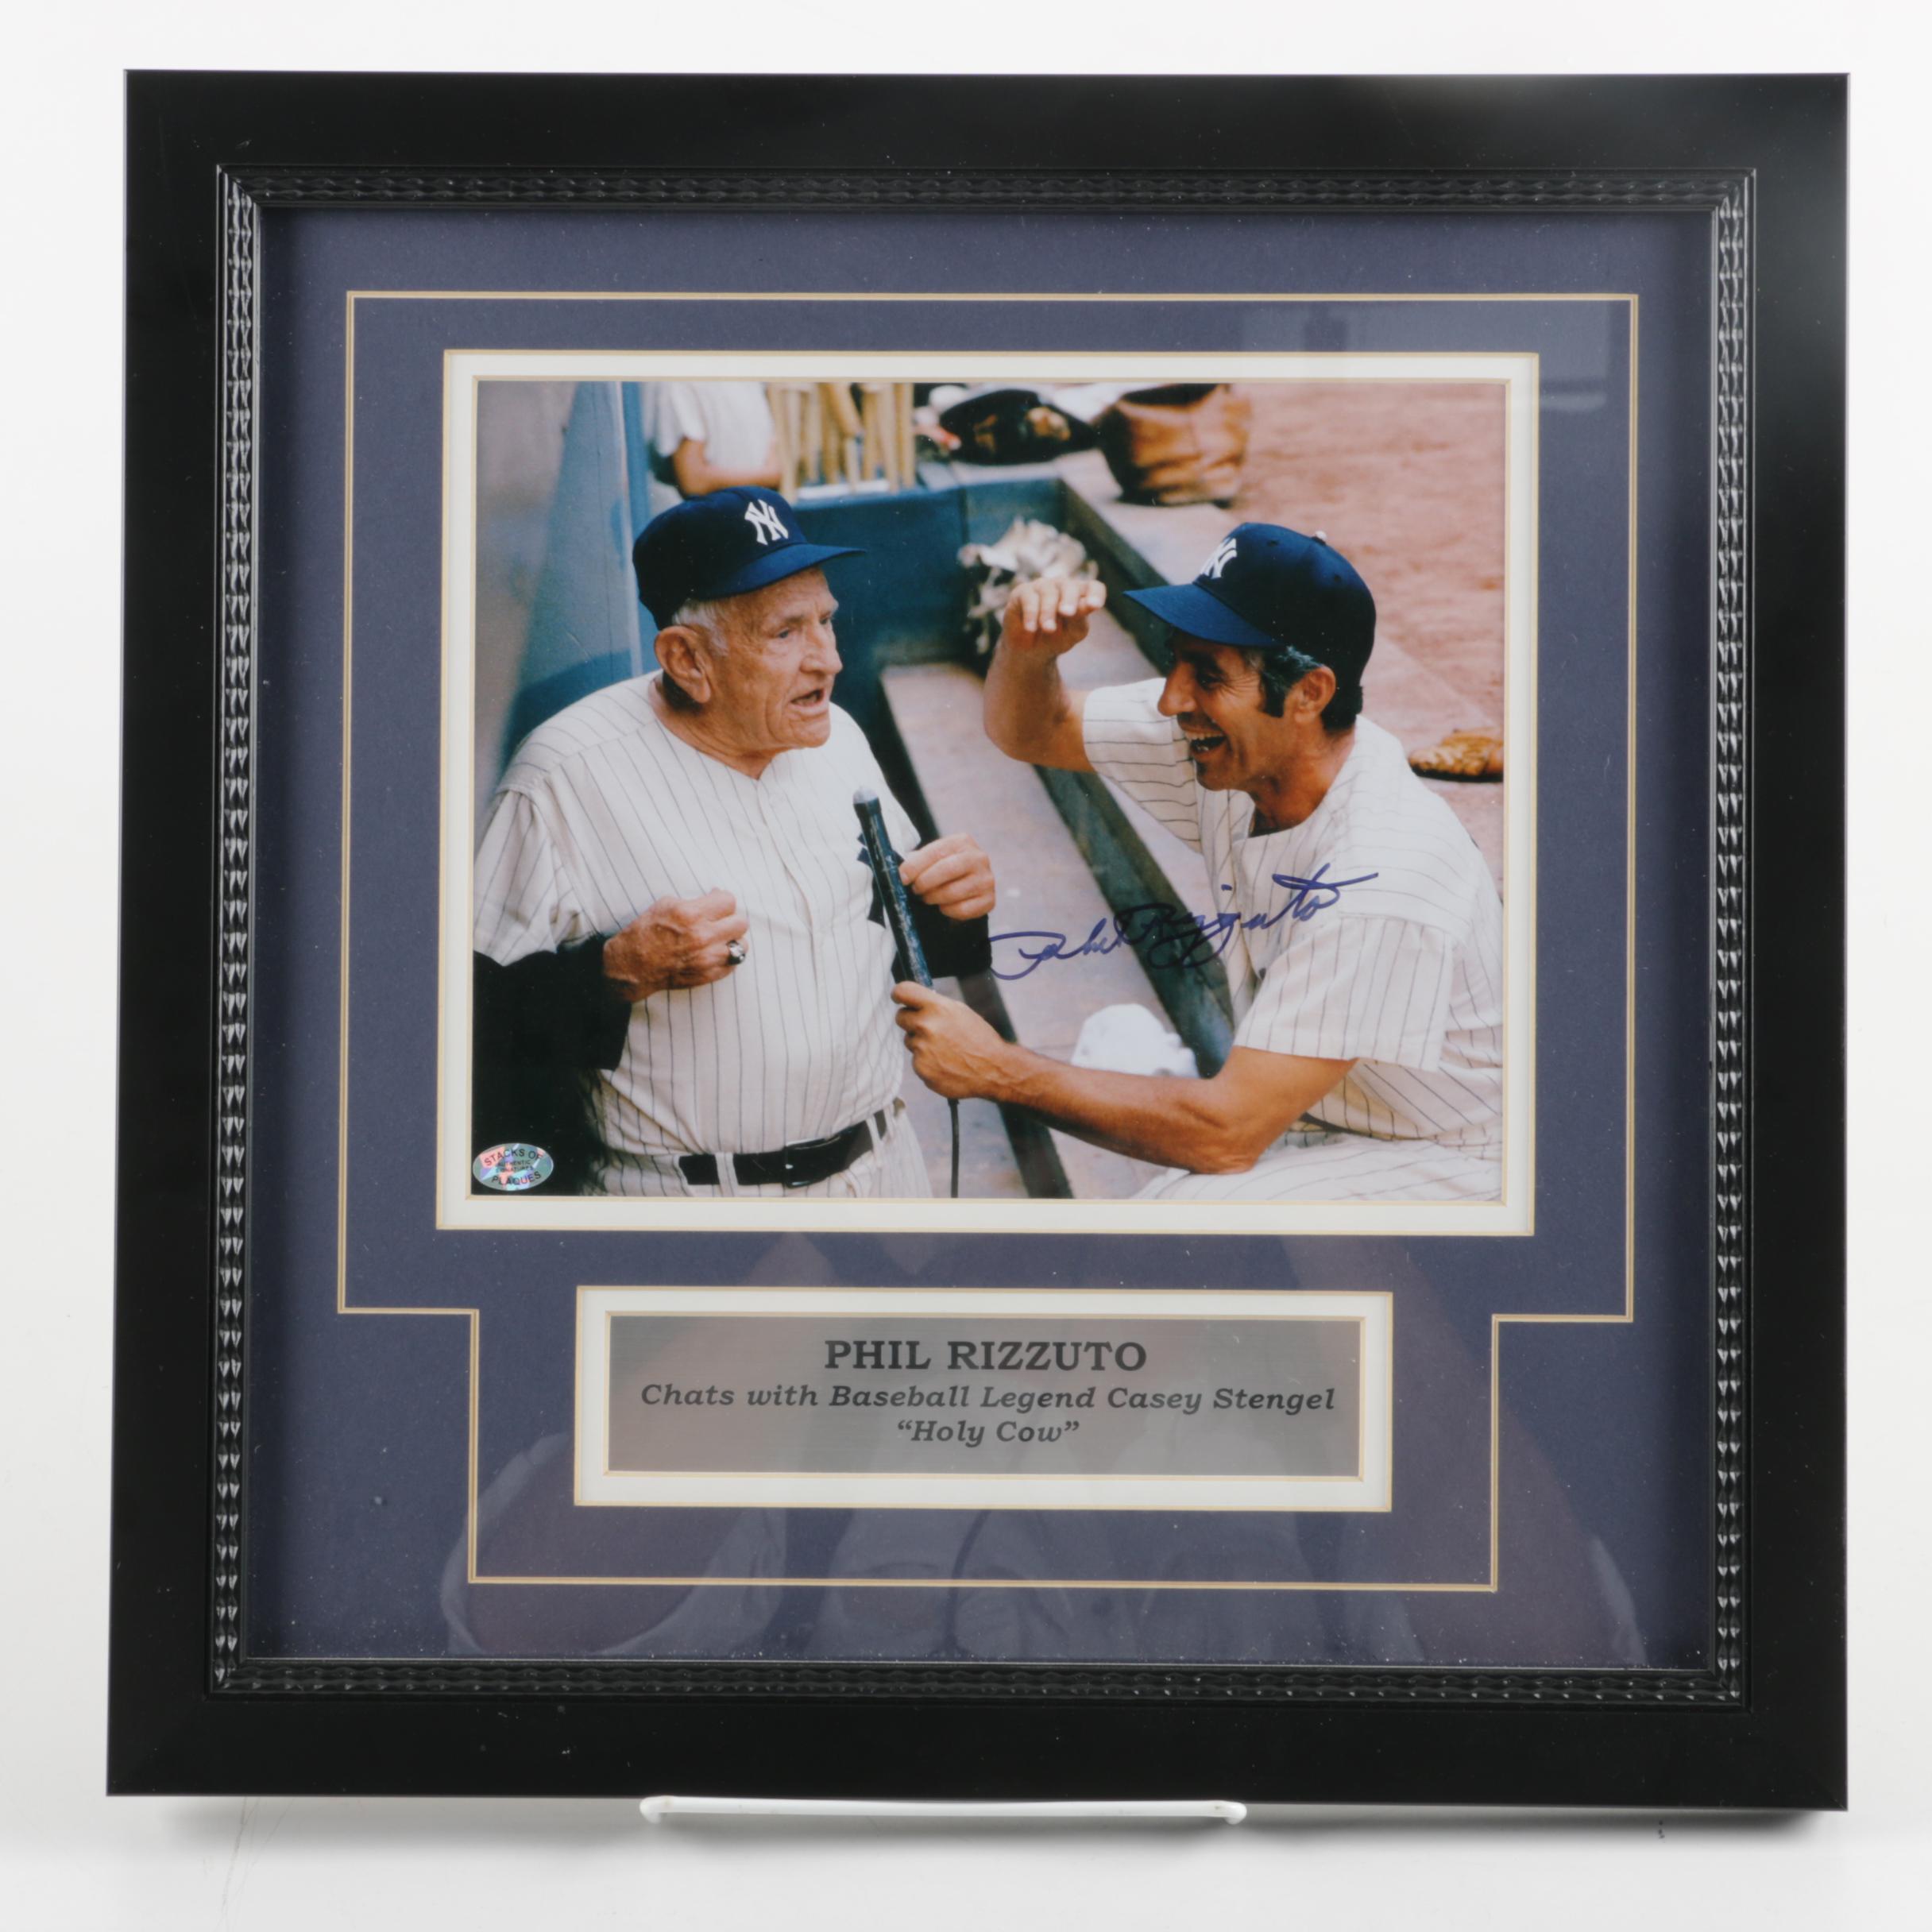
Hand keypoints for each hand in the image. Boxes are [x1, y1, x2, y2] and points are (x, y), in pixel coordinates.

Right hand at [602, 889, 749, 1000]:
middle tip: (719, 921)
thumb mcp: (665, 904)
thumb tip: (715, 897)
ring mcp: (707, 958)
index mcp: (691, 914)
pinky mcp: (707, 975)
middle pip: (741, 923)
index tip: (716, 902)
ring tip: (720, 939)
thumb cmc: (646, 932)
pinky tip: (715, 953)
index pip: (729, 901)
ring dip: (732, 940)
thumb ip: (694, 901)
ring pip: (741, 946)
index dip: (722, 900)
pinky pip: (733, 965)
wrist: (632, 965)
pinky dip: (727, 958)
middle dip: (731, 919)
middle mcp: (702, 936)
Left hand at [891, 983, 1009, 1100]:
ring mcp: (921, 1049)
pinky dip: (928, 1062)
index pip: (903, 992)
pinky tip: (945, 1063)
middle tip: (928, 1028)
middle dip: (911, 1021)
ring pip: (910, 1041)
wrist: (992, 1070)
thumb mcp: (961, 1012)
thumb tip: (918, 1003)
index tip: (899, 998)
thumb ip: (936, 1006)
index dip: (899, 994)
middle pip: (901, 1017)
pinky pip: (916, 1061)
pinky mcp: (921, 1069)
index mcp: (937, 1008)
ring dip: (922, 1044)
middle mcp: (926, 1026)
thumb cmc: (980, 1040)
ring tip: (945, 1049)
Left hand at [899, 832, 995, 920]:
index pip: (936, 851)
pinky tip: (943, 906)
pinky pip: (963, 910)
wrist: (969, 884)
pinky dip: (948, 911)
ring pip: (954, 892)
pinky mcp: (990, 900)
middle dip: (926, 882)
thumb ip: (918, 861)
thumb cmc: (945, 868)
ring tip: (928, 898)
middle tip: (916, 890)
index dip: (916, 866)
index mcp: (962, 842)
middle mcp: (979, 858)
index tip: (902, 877)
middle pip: (947, 869)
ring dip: (934, 898)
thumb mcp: (933, 858)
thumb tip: (902, 873)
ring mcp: (986, 879)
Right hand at [998, 576, 1105, 657]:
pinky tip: (1031, 628)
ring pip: (1048, 592)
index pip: (1093, 587)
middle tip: (1068, 613)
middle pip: (1070, 586)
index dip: (1096, 594)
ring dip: (1049, 611)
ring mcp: (1042, 587)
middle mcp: (1062, 586)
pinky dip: (1031, 614)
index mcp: (1080, 595)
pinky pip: (1029, 598)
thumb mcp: (1072, 633)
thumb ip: (1080, 618)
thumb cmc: (1056, 639)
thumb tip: (1088, 605)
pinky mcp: (1022, 592)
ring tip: (1048, 629)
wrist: (1030, 651)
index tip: (1094, 606)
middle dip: (1069, 600)